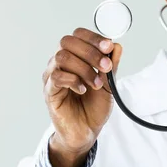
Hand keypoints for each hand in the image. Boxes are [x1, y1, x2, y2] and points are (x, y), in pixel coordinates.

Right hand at [42, 28, 122, 166]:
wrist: (87, 131)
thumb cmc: (94, 106)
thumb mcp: (109, 84)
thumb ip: (111, 65)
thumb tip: (116, 46)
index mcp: (75, 57)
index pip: (78, 35)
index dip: (93, 38)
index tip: (108, 46)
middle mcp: (61, 63)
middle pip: (67, 42)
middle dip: (90, 52)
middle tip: (106, 67)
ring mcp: (52, 76)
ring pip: (62, 57)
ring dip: (84, 69)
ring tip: (96, 84)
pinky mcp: (49, 91)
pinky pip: (56, 77)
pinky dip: (74, 81)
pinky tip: (83, 90)